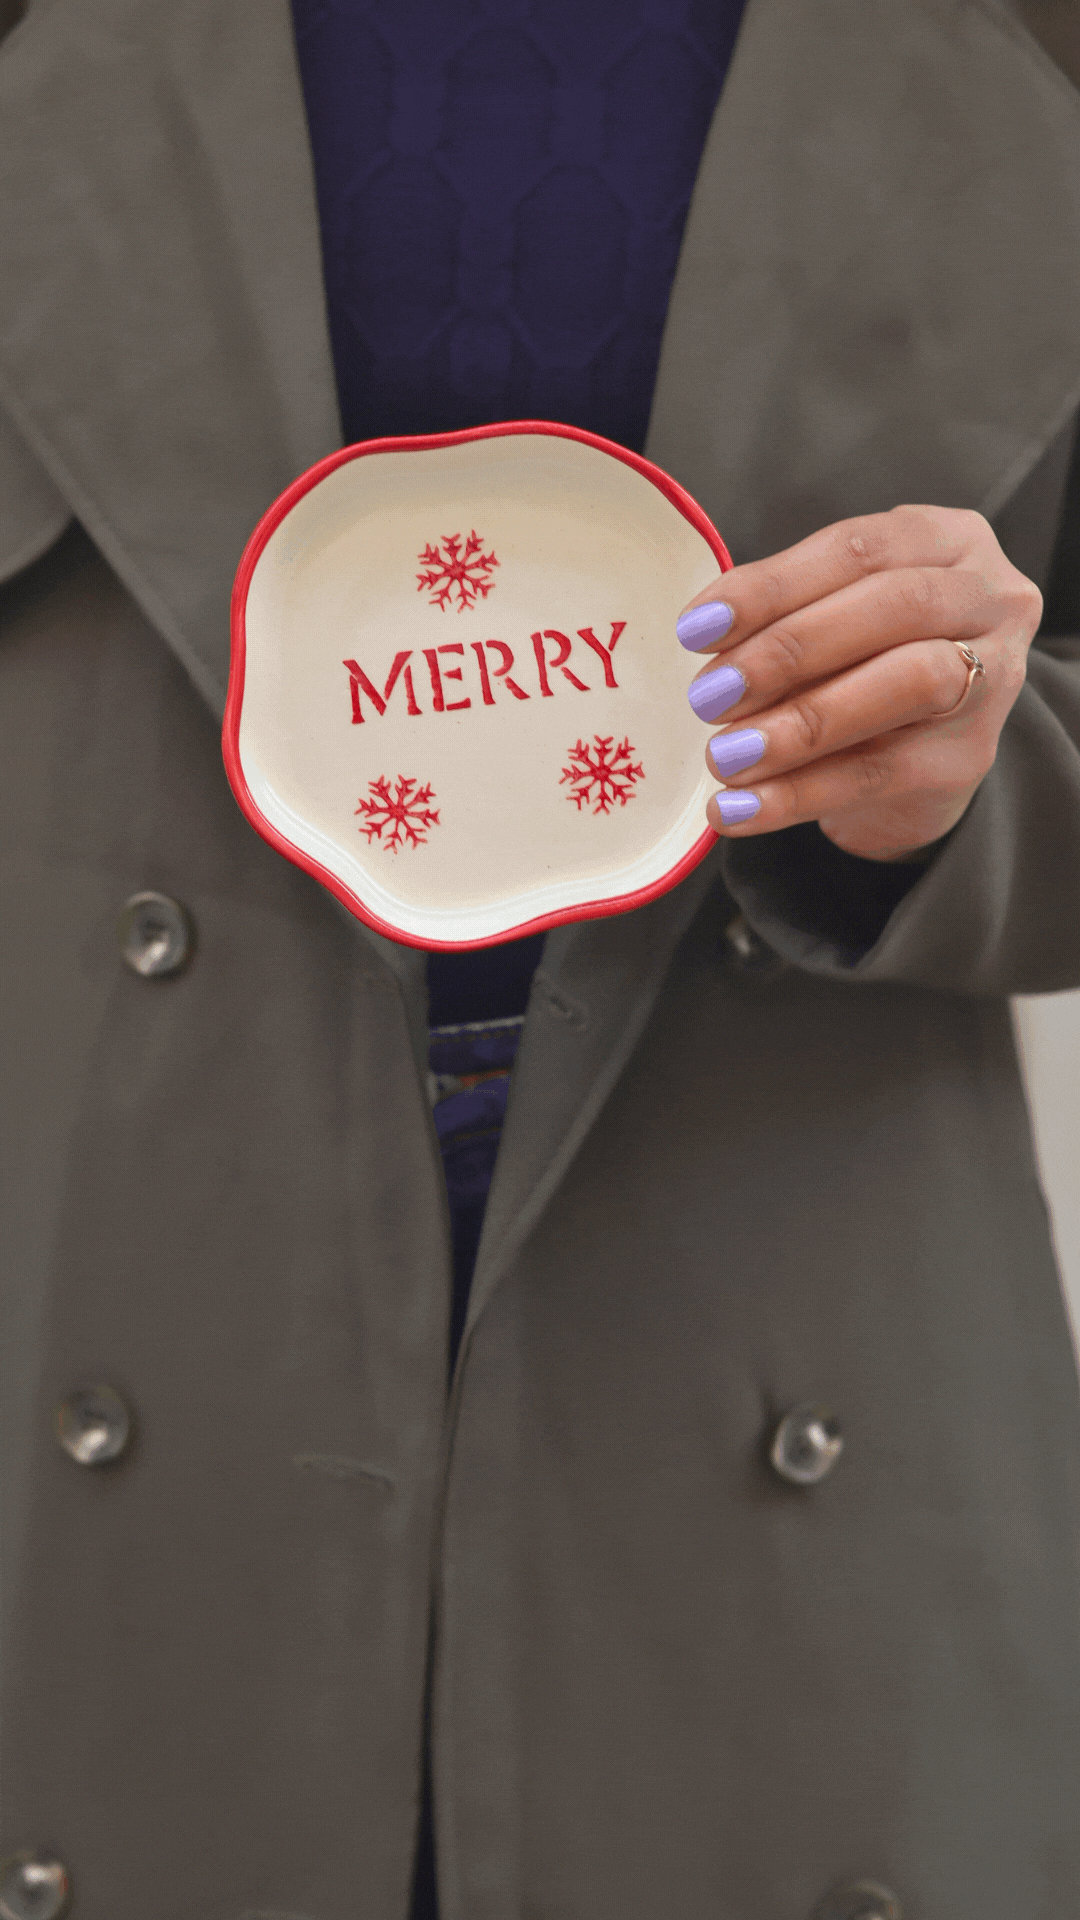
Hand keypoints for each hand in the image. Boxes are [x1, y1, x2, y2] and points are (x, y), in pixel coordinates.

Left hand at [676, 506, 1041, 860]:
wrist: (919, 756)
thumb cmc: (864, 660)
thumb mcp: (830, 616)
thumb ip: (783, 614)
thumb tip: (705, 636)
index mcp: (947, 539)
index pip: (859, 548)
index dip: (773, 585)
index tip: (696, 628)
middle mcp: (989, 598)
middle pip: (896, 606)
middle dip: (790, 650)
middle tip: (709, 695)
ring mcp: (994, 678)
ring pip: (907, 684)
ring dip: (801, 724)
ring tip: (723, 757)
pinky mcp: (969, 758)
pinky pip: (881, 772)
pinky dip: (799, 794)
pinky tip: (739, 809)